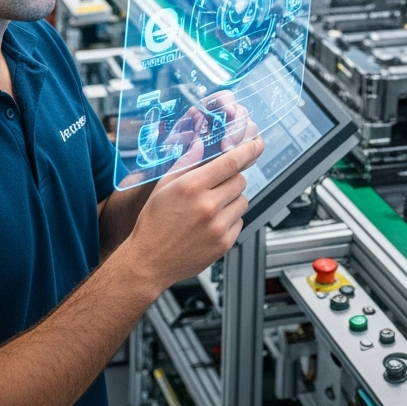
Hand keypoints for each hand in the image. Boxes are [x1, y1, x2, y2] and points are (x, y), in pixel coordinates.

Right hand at [125, 135, 264, 293]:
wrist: (150, 261)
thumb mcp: (163, 187)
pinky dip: (230, 219)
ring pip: (243, 201)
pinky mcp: (224, 244)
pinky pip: (240, 222)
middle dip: (231, 178)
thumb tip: (200, 146)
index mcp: (192, 186)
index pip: (231, 162)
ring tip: (211, 207)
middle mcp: (208, 206)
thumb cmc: (154, 223)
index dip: (248, 151)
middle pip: (240, 180)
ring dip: (232, 199)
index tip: (256, 145)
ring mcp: (218, 227)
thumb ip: (185, 163)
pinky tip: (211, 223)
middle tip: (215, 185)